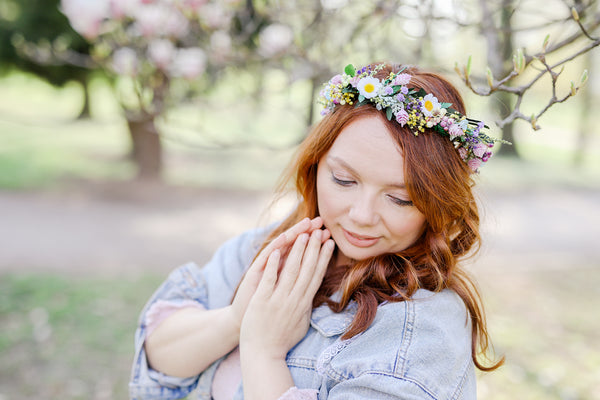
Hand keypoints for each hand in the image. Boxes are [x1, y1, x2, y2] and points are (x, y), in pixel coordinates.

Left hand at [240, 229, 334, 359]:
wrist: (263, 355)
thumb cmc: (281, 340)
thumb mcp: (301, 323)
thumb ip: (306, 307)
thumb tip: (313, 296)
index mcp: (303, 304)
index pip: (316, 276)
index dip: (323, 258)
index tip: (329, 243)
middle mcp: (294, 300)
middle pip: (307, 269)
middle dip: (314, 248)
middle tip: (320, 230)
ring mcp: (278, 300)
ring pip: (291, 270)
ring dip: (298, 251)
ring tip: (304, 234)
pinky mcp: (263, 301)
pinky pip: (270, 279)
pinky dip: (274, 264)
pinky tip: (278, 250)